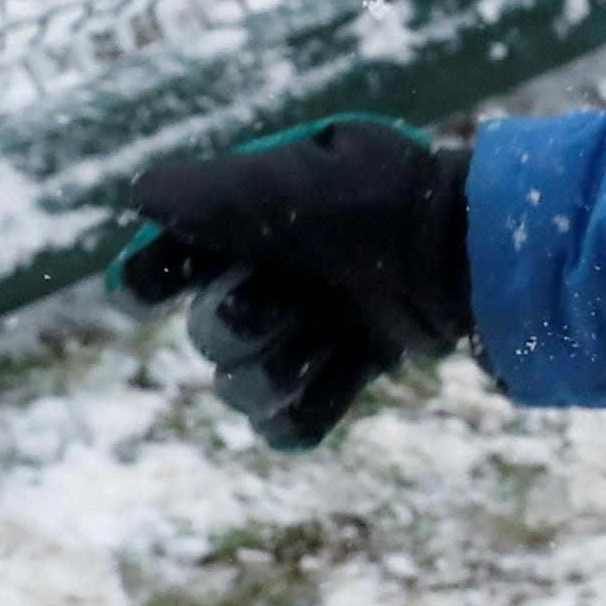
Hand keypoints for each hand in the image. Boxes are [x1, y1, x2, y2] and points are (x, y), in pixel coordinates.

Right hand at [114, 115, 472, 448]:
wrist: (469, 251)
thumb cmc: (381, 203)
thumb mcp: (291, 184)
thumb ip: (207, 192)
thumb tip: (137, 194)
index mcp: (251, 220)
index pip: (166, 263)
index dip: (150, 279)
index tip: (148, 290)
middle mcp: (275, 272)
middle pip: (209, 336)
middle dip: (243, 321)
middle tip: (296, 296)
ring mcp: (313, 323)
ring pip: (245, 386)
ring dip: (281, 367)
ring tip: (329, 334)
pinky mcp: (353, 364)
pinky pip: (292, 420)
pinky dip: (303, 412)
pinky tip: (336, 375)